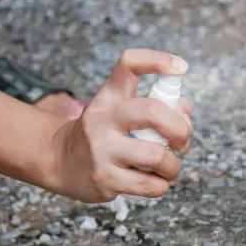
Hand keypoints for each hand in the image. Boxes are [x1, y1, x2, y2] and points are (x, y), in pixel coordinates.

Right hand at [49, 49, 192, 202]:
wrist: (61, 162)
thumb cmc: (105, 133)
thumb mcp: (120, 110)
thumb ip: (157, 105)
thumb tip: (185, 113)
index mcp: (109, 96)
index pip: (129, 64)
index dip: (158, 60)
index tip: (181, 68)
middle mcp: (103, 118)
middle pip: (153, 111)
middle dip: (181, 129)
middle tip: (182, 141)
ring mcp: (102, 149)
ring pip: (157, 156)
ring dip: (174, 165)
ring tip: (169, 167)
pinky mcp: (105, 179)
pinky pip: (151, 185)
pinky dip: (162, 185)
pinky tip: (154, 180)